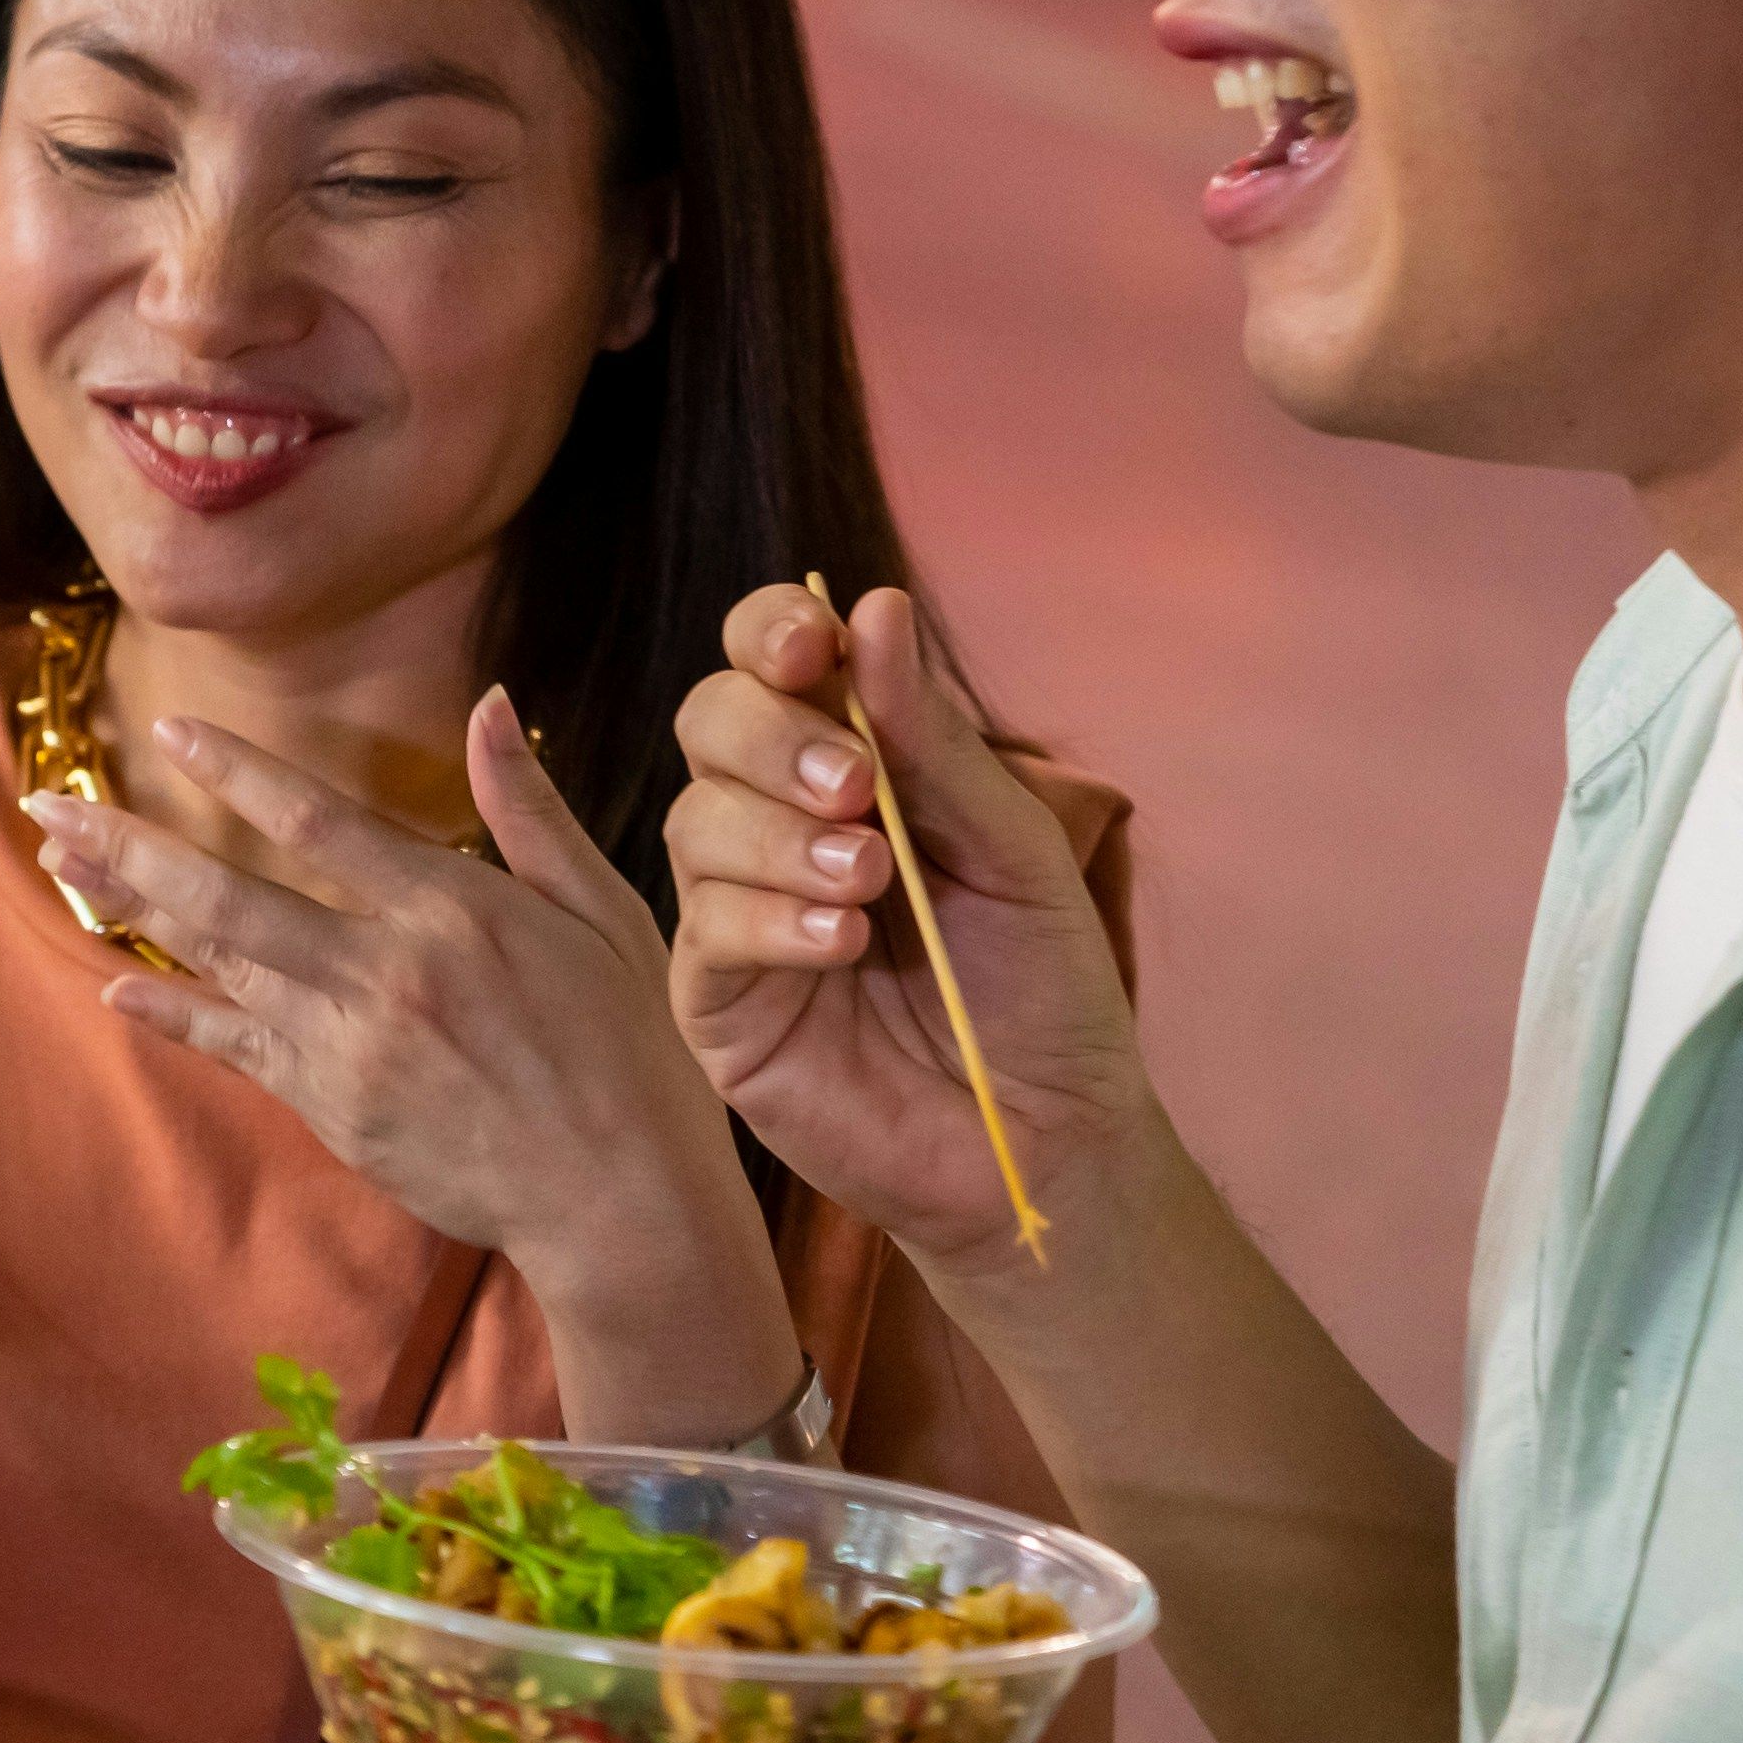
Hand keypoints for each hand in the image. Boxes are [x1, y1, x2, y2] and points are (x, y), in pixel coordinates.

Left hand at [26, 689, 789, 1422]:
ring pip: (219, 964)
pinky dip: (172, 1016)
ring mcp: (351, 1045)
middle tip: (49, 805)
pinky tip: (113, 985)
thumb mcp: (600, 909)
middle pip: (230, 895)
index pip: (318, 823)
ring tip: (62, 861)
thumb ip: (528, 808)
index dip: (237, 774)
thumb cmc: (625, 1046)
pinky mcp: (335, 1107)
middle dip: (132, 844)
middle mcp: (387, 970)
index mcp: (453, 908)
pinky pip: (234, 1049)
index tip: (169, 732)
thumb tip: (487, 703)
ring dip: (132, 909)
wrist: (619, 1196)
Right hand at [663, 584, 1154, 1273]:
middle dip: (771, 736)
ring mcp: (736, 911)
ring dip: (781, 836)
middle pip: (709, 721)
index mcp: (853, 765)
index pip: (772, 661)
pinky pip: (706, 930)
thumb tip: (872, 607)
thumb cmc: (1040, 989)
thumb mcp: (1010, 846)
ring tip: (872, 882)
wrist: (1048, 1135)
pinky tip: (843, 945)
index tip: (812, 646)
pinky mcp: (719, 1004)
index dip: (772, 631)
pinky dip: (770, 920)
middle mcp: (777, 824)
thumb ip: (933, 740)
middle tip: (858, 786)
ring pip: (694, 821)